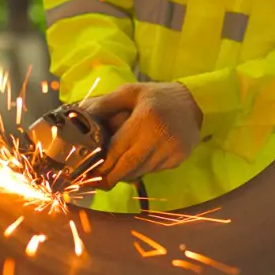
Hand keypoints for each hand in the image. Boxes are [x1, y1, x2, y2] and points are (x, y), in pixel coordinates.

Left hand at [81, 82, 202, 189]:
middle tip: (95, 182)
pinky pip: (153, 170)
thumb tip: (81, 113)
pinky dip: (140, 170)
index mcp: (146, 119)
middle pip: (129, 167)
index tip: (89, 173)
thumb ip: (105, 103)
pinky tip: (134, 164)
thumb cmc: (157, 96)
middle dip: (110, 177)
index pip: (119, 150)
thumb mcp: (130, 92)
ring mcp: (172, 150)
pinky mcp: (179, 158)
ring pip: (140, 171)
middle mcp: (160, 137)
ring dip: (124, 174)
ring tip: (112, 172)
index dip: (103, 165)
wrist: (194, 102)